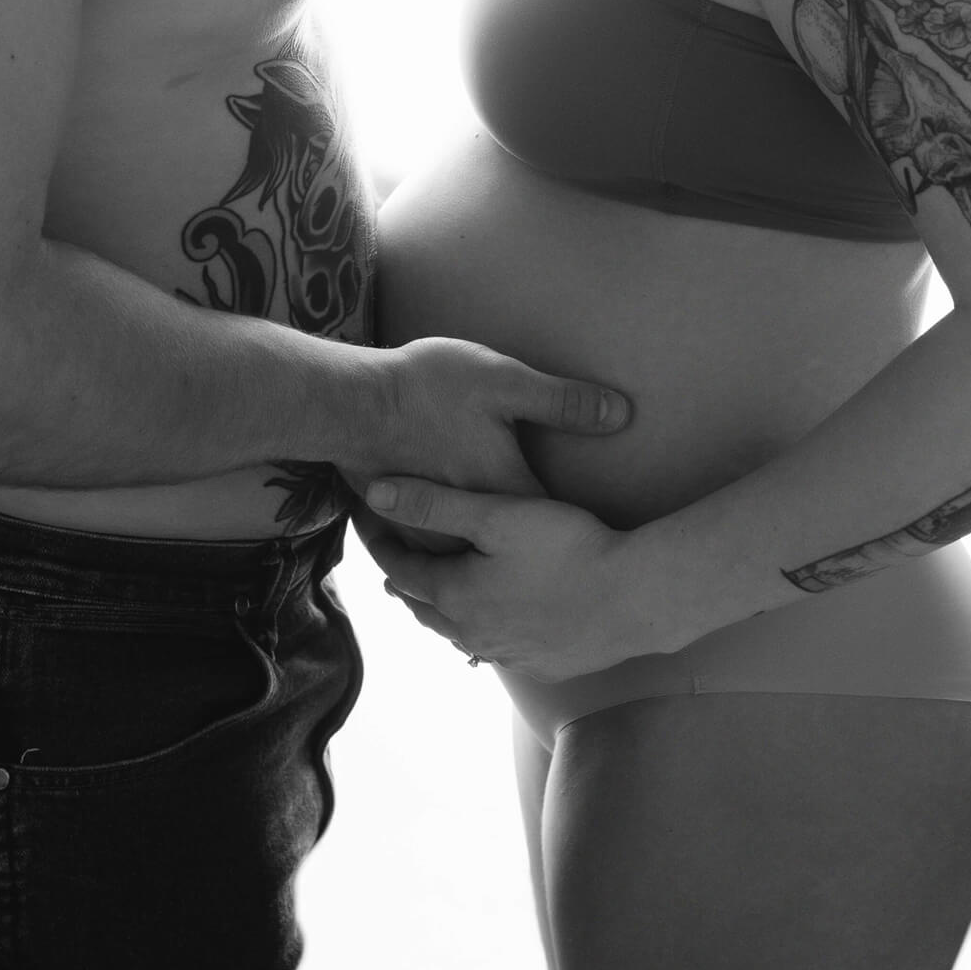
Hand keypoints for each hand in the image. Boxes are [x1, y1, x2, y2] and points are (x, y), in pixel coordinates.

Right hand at [341, 338, 631, 553]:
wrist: (348, 401)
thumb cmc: (429, 387)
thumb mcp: (504, 381)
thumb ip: (561, 401)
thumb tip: (621, 413)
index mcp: (504, 494)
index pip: (553, 522)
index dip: (577, 529)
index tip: (597, 539)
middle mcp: (468, 527)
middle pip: (509, 559)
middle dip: (533, 564)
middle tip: (560, 577)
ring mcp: (429, 533)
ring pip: (465, 569)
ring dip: (483, 575)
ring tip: (505, 589)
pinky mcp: (397, 527)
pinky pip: (426, 561)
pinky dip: (440, 566)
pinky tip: (446, 568)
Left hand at [354, 475, 683, 680]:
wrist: (636, 600)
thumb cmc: (568, 549)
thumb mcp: (498, 515)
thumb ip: (436, 503)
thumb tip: (377, 492)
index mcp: (455, 596)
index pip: (399, 568)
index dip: (379, 540)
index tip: (366, 518)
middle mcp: (472, 634)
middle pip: (422, 605)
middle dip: (404, 578)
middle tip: (389, 555)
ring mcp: (507, 654)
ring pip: (456, 629)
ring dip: (439, 605)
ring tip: (431, 584)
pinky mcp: (539, 664)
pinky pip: (492, 644)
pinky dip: (478, 623)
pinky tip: (488, 613)